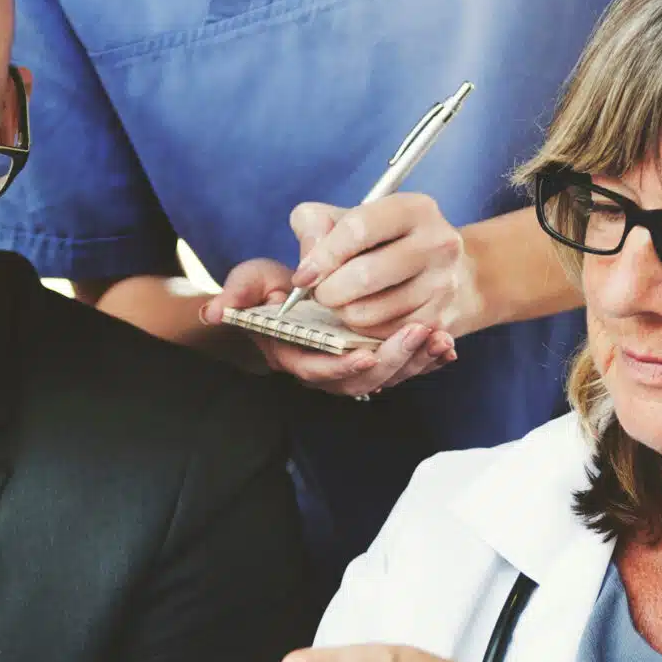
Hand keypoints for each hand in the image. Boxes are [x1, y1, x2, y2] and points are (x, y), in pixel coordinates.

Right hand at [202, 253, 455, 397]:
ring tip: (438, 340)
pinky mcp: (374, 360)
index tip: (364, 353)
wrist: (291, 295)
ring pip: (387, 377)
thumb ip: (238, 292)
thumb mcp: (252, 281)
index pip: (317, 369)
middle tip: (418, 334)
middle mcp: (324, 369)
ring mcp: (351, 368)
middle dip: (391, 360)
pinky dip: (425, 360)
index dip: (341, 366)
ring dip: (414, 362)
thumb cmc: (269, 289)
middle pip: (360, 380)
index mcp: (293, 354)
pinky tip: (446, 347)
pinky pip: (403, 368)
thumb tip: (216, 310)